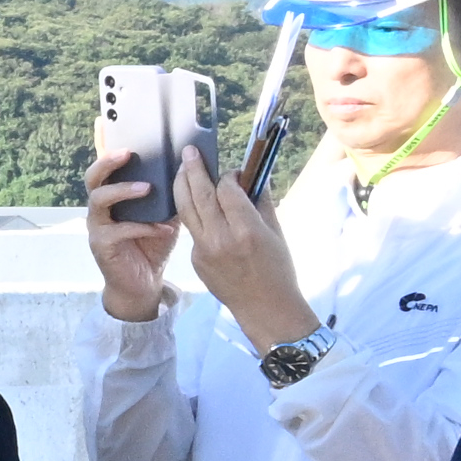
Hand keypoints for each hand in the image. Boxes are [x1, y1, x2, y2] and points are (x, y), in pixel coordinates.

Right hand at [83, 156, 175, 323]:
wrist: (142, 283)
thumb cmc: (151, 245)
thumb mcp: (164, 215)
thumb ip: (170, 194)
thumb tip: (191, 170)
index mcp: (113, 195)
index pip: (104, 166)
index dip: (101, 145)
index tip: (104, 123)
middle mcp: (99, 208)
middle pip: (93, 177)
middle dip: (107, 162)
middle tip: (127, 153)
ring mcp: (97, 226)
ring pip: (99, 200)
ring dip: (122, 190)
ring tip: (146, 188)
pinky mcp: (102, 245)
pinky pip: (119, 231)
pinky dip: (144, 227)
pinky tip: (164, 229)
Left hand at [174, 153, 317, 354]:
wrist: (264, 309)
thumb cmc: (278, 270)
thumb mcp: (276, 233)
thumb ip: (260, 202)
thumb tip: (251, 175)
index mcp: (246, 230)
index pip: (227, 190)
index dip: (228, 176)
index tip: (232, 172)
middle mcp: (221, 238)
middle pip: (200, 195)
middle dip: (193, 169)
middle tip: (189, 152)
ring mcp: (204, 251)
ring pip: (187, 210)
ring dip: (182, 186)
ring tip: (182, 169)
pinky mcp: (195, 260)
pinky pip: (193, 230)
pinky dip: (193, 214)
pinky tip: (195, 204)